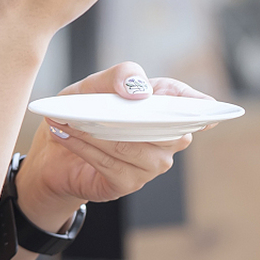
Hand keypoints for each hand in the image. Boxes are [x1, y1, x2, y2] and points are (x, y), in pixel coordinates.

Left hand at [15, 61, 214, 223]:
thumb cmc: (82, 114)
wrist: (52, 154)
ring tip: (70, 121)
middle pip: (164, 128)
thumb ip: (119, 75)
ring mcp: (152, 164)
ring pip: (134, 147)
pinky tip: (68, 136)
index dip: (199, 104)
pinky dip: (86, 148)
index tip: (207, 107)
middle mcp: (166, 139)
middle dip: (130, 116)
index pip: (189, 103)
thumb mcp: (94, 86)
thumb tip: (141, 91)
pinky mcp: (129, 183)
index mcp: (162, 107)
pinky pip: (111, 164)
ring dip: (98, 133)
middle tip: (98, 108)